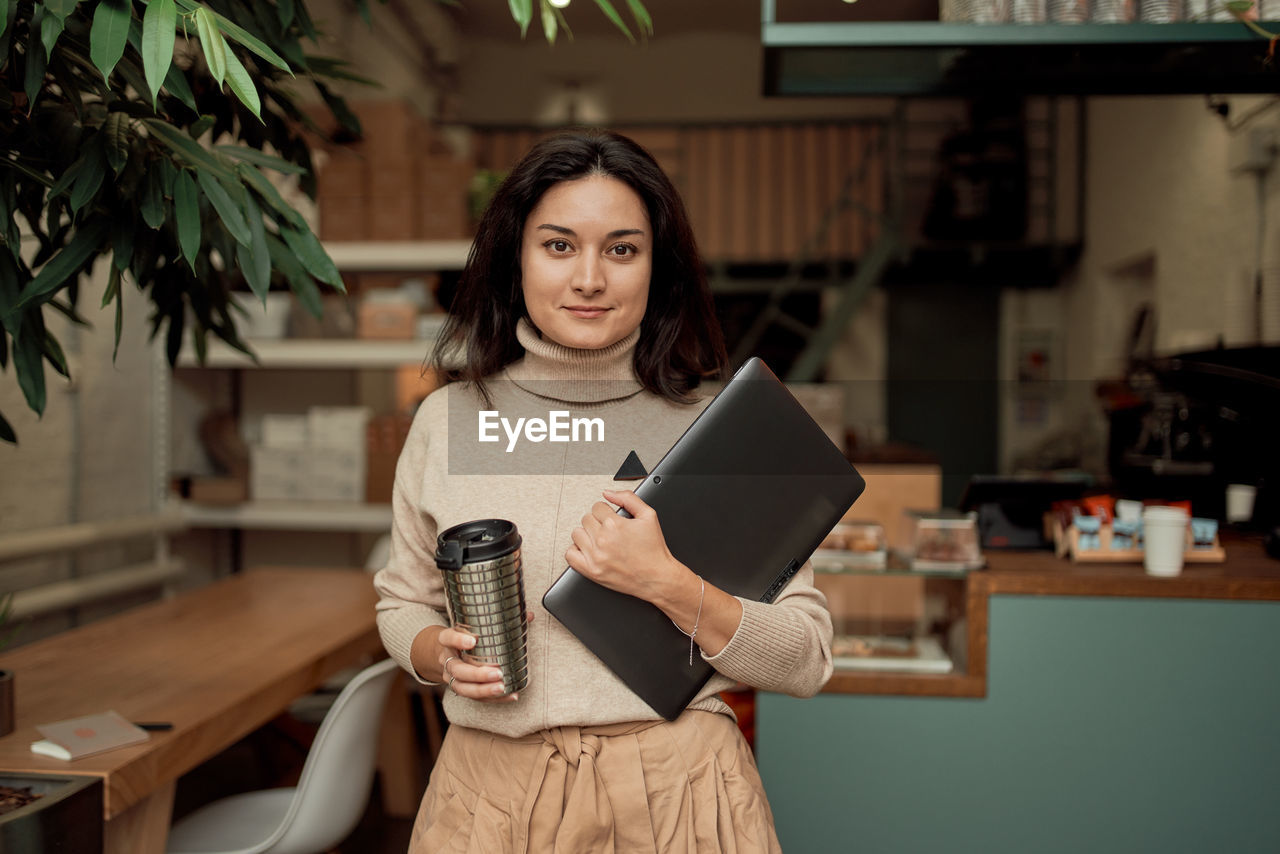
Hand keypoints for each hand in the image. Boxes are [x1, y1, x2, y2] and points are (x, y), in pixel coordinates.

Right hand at [436, 616, 531, 702]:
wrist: (445, 651)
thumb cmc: (465, 636)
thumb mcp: (473, 625)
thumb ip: (499, 619)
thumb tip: (529, 615)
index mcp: (448, 640)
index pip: (448, 638)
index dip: (458, 640)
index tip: (473, 641)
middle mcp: (446, 659)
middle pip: (457, 669)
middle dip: (477, 674)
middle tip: (497, 673)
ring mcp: (451, 676)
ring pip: (462, 687)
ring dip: (483, 690)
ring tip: (501, 688)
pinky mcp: (460, 688)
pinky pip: (474, 697)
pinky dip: (492, 698)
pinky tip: (510, 695)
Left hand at [565, 489, 683, 601]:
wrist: (657, 577)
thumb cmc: (654, 550)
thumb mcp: (648, 516)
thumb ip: (628, 498)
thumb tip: (608, 493)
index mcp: (615, 525)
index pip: (597, 507)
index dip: (606, 512)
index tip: (612, 519)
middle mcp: (603, 540)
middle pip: (586, 519)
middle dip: (597, 522)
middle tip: (609, 531)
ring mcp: (595, 556)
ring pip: (577, 534)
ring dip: (587, 535)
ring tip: (600, 540)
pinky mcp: (592, 571)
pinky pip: (570, 555)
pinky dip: (576, 551)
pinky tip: (589, 550)